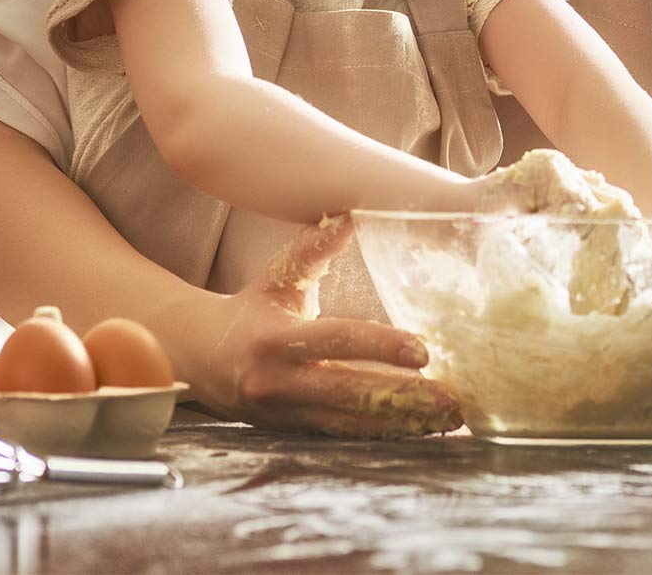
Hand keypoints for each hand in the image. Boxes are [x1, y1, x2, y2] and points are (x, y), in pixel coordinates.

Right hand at [152, 214, 461, 437]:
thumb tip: (347, 217)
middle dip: (405, 398)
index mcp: (277, 339)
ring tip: (448, 420)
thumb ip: (311, 251)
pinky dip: (381, 433)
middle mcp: (280, 382)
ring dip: (402, 423)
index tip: (424, 351)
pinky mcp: (293, 431)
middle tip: (452, 399)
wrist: (199, 359)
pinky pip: (343, 435)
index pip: (337, 341)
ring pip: (351, 423)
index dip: (381, 346)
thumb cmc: (249, 310)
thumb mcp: (277, 278)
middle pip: (351, 393)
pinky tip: (418, 431)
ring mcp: (286, 414)